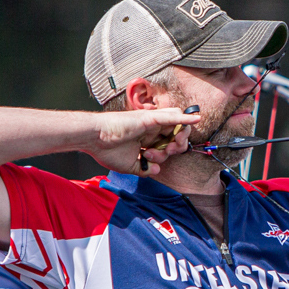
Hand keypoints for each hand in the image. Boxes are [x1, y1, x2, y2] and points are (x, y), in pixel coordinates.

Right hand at [86, 107, 201, 175]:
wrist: (93, 140)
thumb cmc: (106, 150)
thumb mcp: (130, 165)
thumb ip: (144, 168)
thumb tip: (157, 170)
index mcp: (147, 137)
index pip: (168, 143)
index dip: (168, 153)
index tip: (152, 161)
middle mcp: (152, 128)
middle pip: (176, 134)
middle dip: (176, 146)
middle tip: (160, 153)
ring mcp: (152, 122)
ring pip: (177, 125)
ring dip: (179, 137)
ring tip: (169, 146)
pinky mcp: (149, 119)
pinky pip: (172, 117)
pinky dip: (184, 118)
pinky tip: (196, 118)